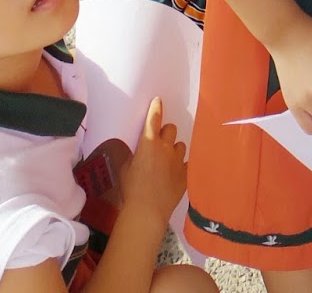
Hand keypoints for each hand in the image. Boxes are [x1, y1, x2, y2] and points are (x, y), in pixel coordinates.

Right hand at [120, 98, 187, 226]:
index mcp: (148, 142)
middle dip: (166, 133)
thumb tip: (136, 154)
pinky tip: (174, 175)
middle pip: (171, 129)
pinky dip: (180, 166)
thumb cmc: (131, 189)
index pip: (154, 118)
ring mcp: (177, 160)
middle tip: (159, 144)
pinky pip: (185, 164)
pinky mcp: (185, 174)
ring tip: (167, 162)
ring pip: (180, 145)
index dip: (156, 108)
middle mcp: (165, 147)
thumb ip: (133, 156)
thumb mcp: (125, 169)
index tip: (158, 101)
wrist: (147, 210)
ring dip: (174, 150)